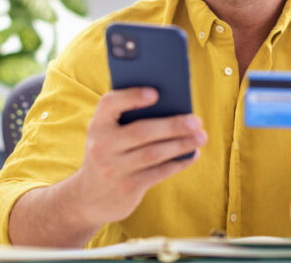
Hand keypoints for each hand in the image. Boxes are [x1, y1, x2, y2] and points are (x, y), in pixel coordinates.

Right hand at [73, 87, 206, 225]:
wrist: (88, 197)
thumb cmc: (109, 153)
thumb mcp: (109, 134)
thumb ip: (130, 119)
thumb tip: (175, 108)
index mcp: (97, 125)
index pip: (110, 104)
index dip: (132, 97)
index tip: (156, 93)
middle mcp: (101, 146)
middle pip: (141, 132)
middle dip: (172, 125)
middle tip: (196, 120)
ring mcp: (113, 169)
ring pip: (154, 154)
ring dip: (181, 144)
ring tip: (201, 137)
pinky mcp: (127, 188)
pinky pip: (159, 173)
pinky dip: (178, 162)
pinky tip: (192, 154)